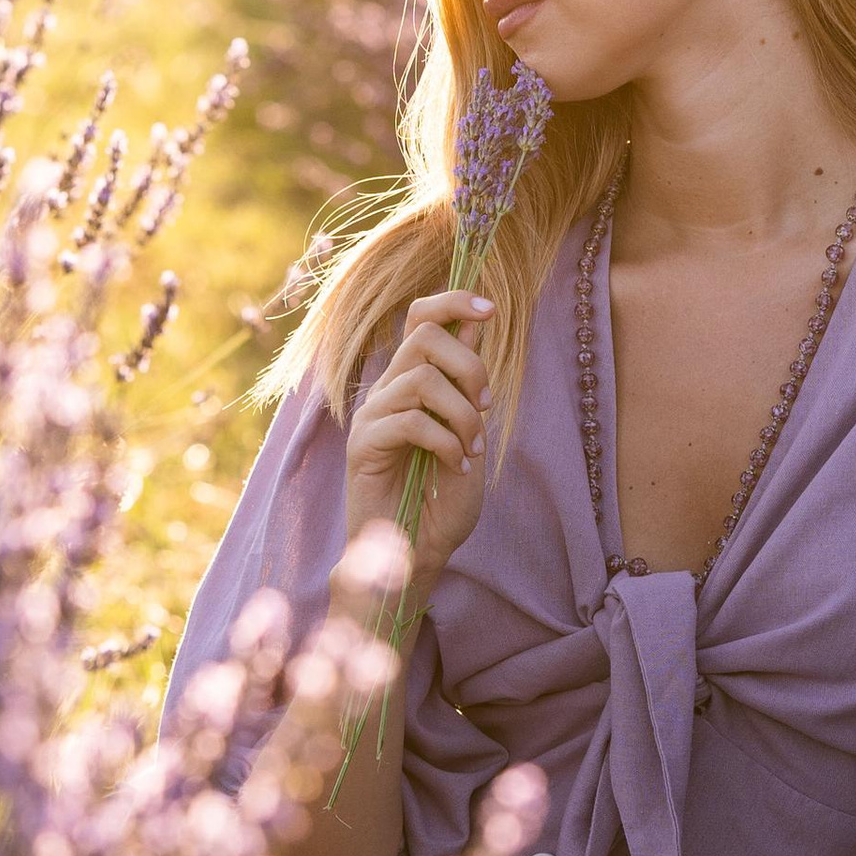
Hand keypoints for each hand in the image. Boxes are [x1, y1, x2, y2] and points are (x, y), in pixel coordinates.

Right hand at [342, 289, 491, 601]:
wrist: (417, 553)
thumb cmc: (442, 501)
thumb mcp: (469, 433)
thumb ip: (468, 384)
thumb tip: (476, 324)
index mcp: (410, 383)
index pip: (420, 318)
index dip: (453, 302)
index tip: (491, 309)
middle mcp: (387, 391)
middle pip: (423, 337)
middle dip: (468, 365)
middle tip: (486, 406)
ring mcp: (372, 416)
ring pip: (420, 378)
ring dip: (461, 413)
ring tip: (472, 448)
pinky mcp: (364, 445)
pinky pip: (410, 420)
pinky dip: (445, 441)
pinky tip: (456, 464)